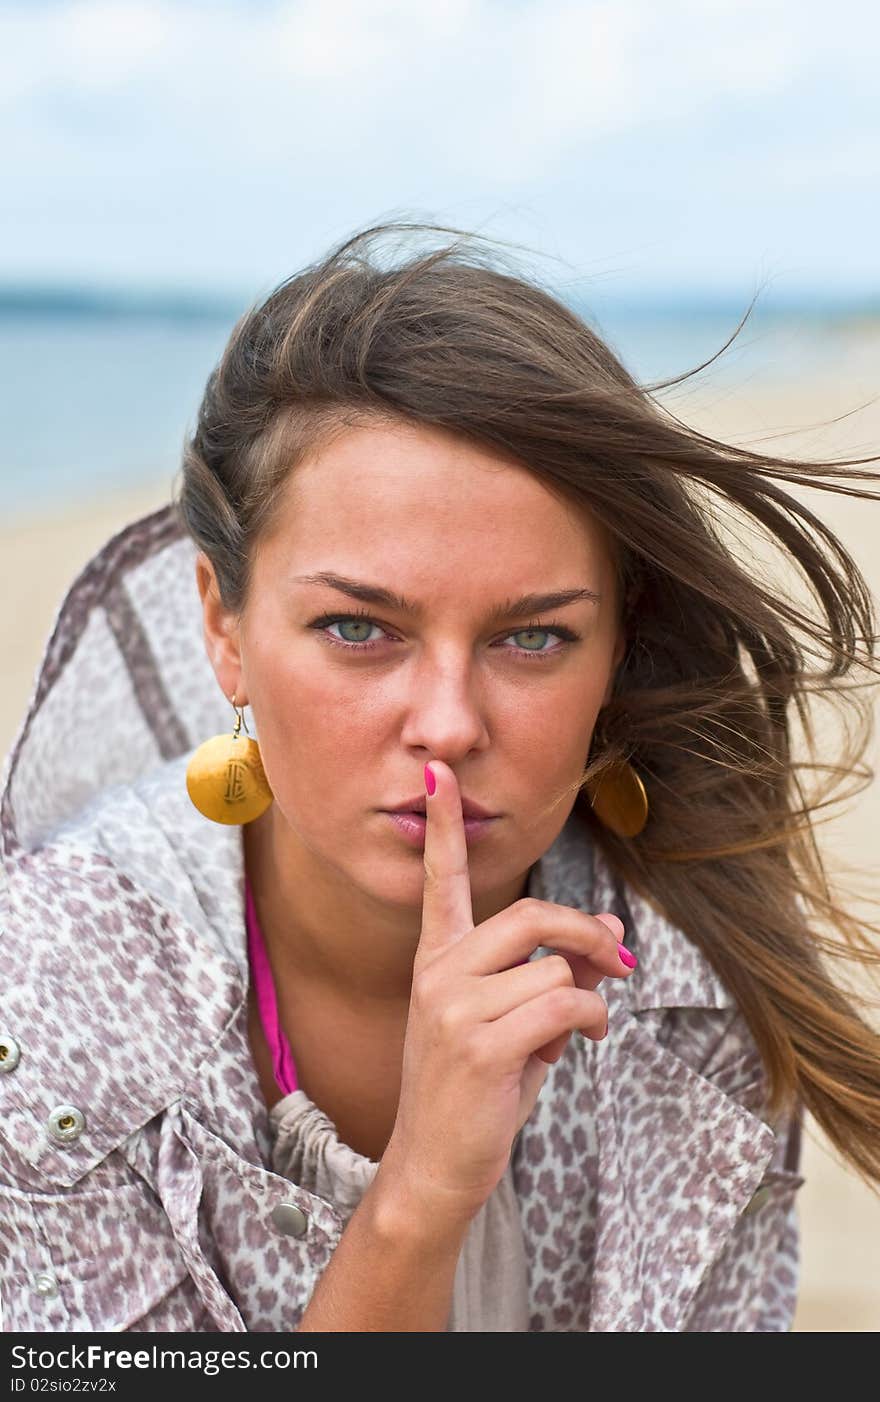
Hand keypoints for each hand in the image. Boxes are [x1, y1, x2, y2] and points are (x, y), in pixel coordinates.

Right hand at [381, 758, 636, 1227]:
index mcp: (437, 959)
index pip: (441, 880)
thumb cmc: (476, 1091)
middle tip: (618, 959)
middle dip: (588, 934)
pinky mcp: (481, 1043)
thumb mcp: (512, 1022)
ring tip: (575, 1031)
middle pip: (532, 916)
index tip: (437, 774)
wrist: (434, 1167)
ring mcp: (455, 1006)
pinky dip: (590, 1023)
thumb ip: (554, 972)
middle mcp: (439, 972)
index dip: (441, 826)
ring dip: (588, 1000)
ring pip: (556, 969)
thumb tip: (611, 928)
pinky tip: (577, 1047)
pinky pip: (565, 1006)